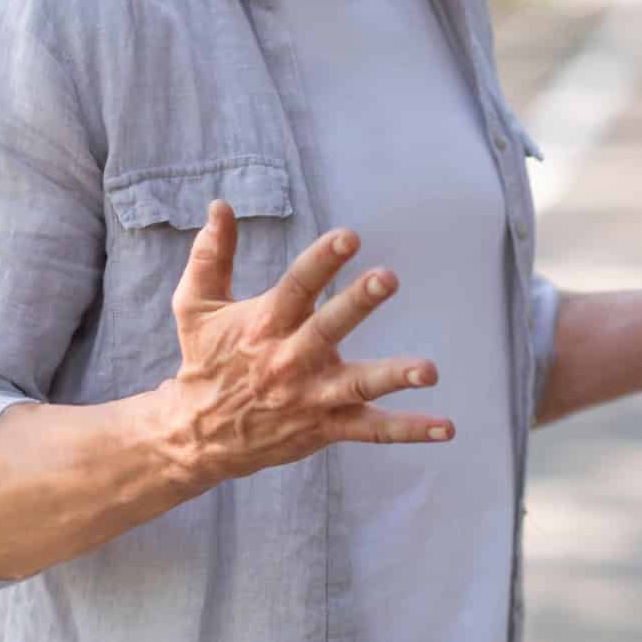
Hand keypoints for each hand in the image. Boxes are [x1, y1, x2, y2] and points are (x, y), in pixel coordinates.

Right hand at [157, 201, 449, 484]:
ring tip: (429, 370)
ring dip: (394, 377)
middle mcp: (290, 360)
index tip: (349, 237)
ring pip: (358, 386)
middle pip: (328, 328)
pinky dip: (410, 430)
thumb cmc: (205, 362)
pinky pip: (373, 430)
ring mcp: (312, 397)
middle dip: (358, 303)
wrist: (197, 436)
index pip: (296, 286)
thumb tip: (220, 204)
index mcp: (264, 324)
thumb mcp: (195, 307)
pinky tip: (445, 427)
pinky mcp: (326, 428)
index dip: (322, 260)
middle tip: (388, 277)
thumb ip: (211, 256)